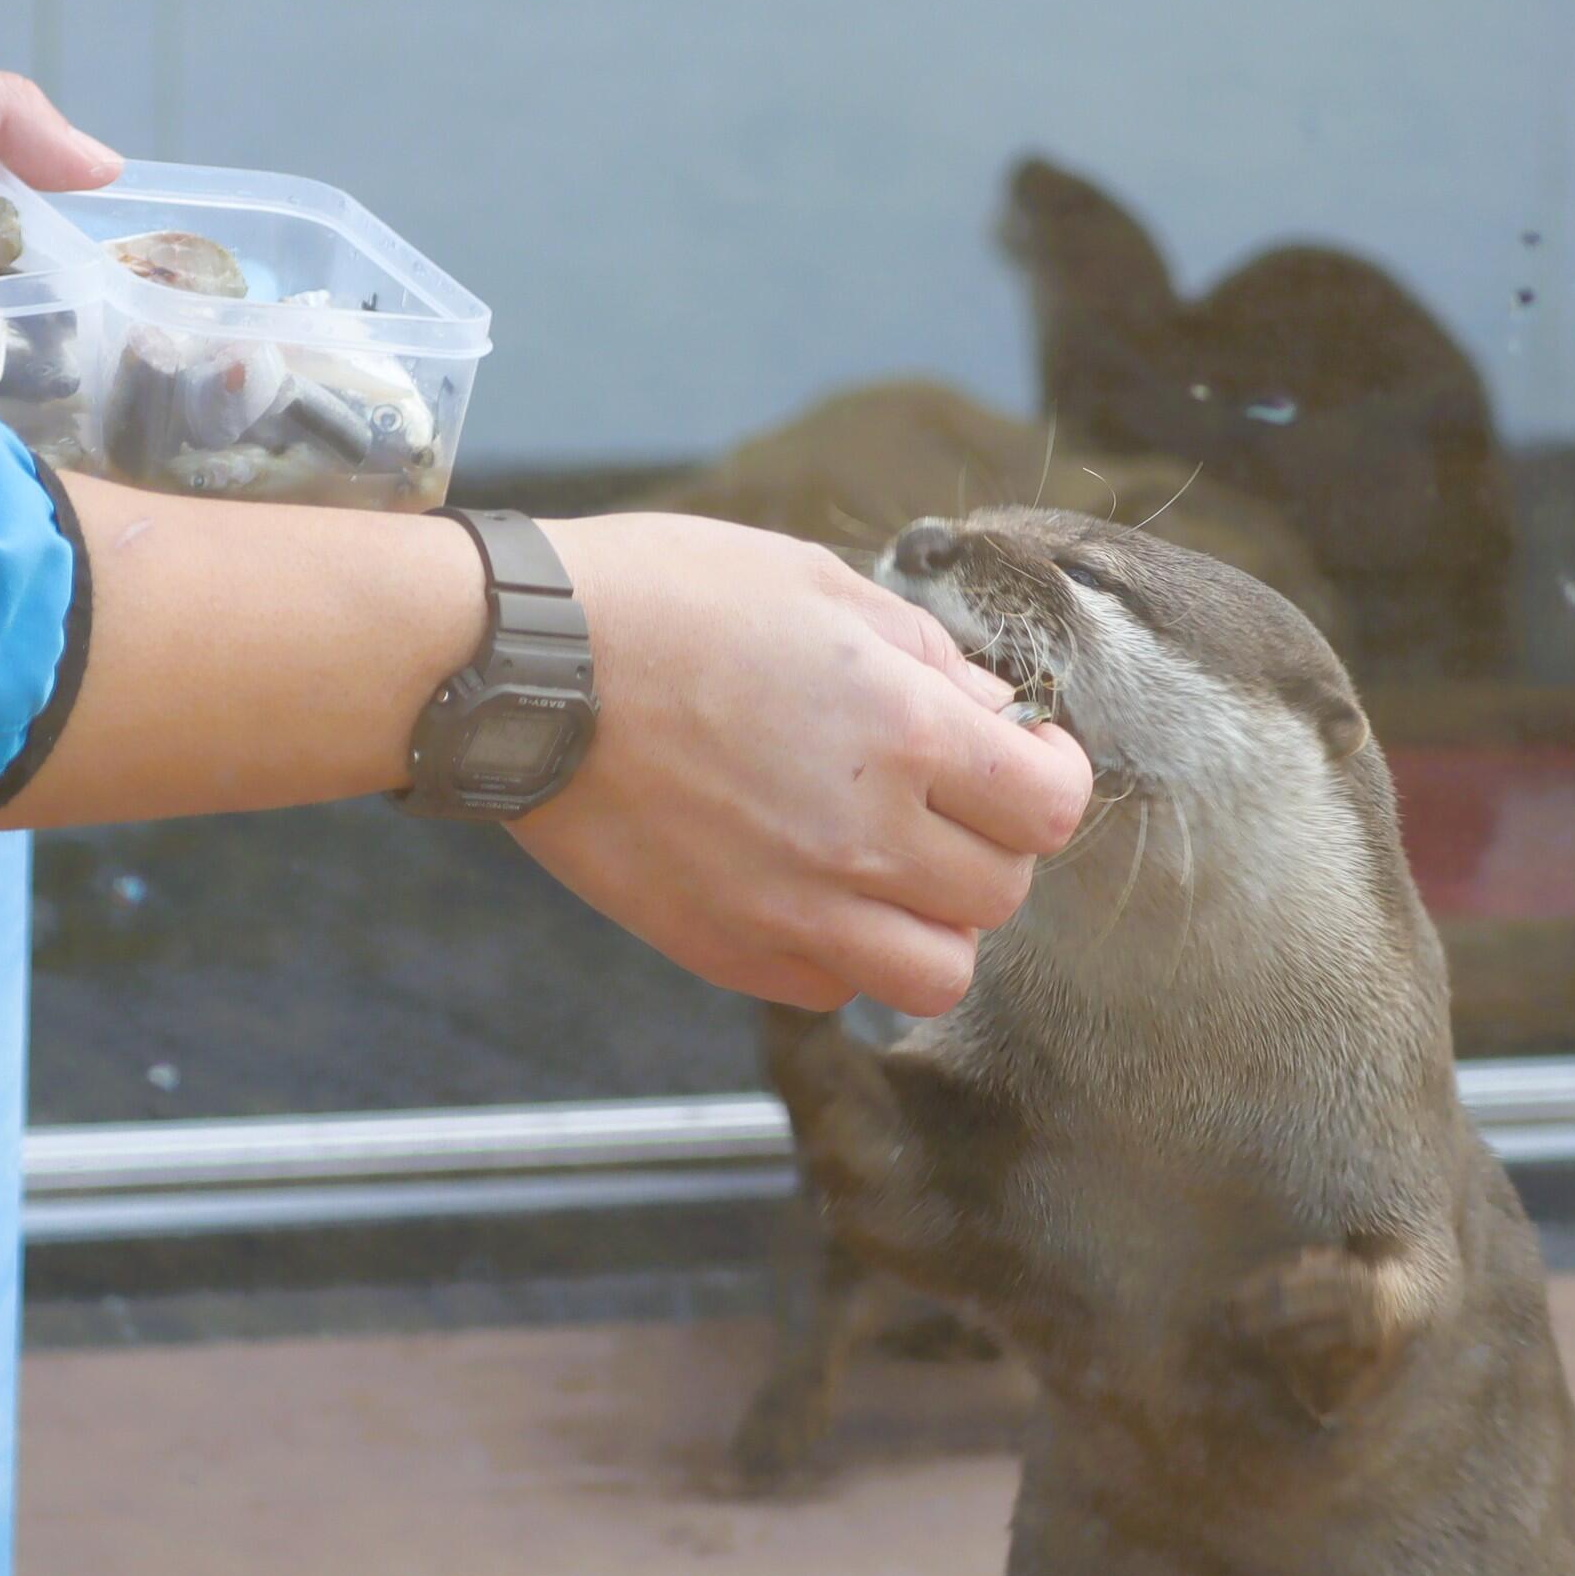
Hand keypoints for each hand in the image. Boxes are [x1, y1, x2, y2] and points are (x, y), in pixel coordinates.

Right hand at [512, 514, 1095, 1016]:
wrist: (522, 672)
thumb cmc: (665, 601)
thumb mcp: (819, 585)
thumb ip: (926, 659)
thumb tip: (993, 714)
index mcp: (904, 733)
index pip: (1052, 807)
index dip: (1048, 778)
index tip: (1020, 756)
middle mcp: (864, 839)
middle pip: (1002, 896)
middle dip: (991, 845)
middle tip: (945, 803)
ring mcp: (794, 910)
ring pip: (936, 974)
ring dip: (931, 923)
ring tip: (888, 867)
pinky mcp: (728, 950)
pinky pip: (835, 989)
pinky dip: (842, 952)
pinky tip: (807, 888)